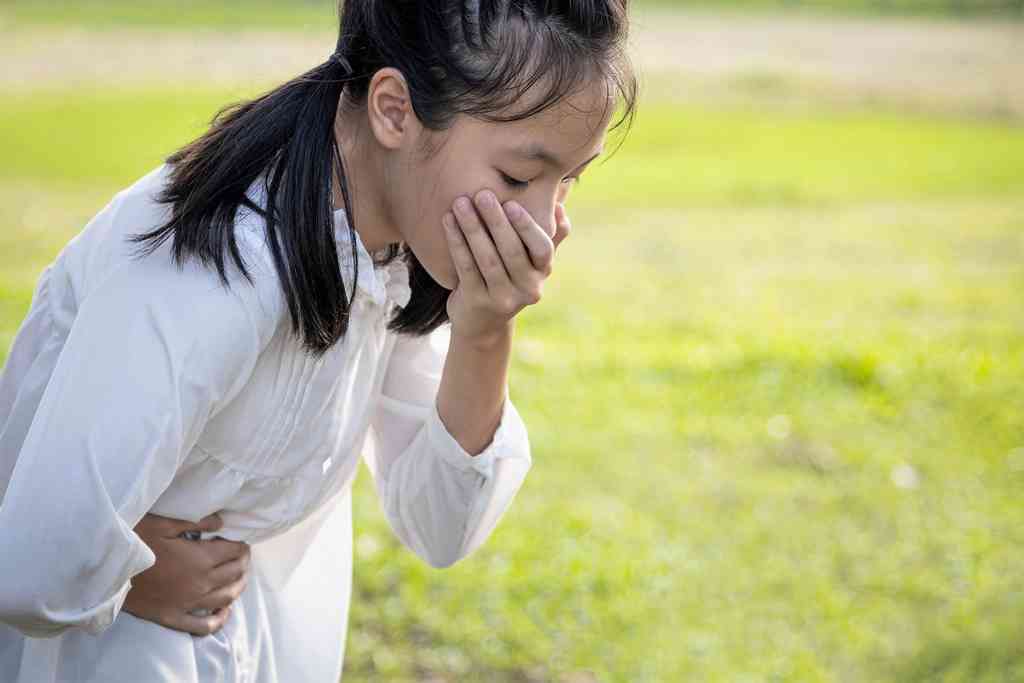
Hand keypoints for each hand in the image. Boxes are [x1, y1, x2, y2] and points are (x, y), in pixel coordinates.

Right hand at [125, 512, 250, 635]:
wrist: (105, 570)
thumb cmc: (133, 541)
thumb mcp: (164, 523)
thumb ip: (197, 522)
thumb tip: (221, 523)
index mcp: (200, 559)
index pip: (234, 553)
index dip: (241, 546)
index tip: (240, 541)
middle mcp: (200, 584)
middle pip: (234, 574)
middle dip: (243, 563)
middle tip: (243, 556)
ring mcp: (187, 603)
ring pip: (226, 598)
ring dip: (239, 586)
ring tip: (241, 577)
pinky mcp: (173, 618)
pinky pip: (204, 626)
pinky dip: (219, 619)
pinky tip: (225, 611)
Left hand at [442, 190, 570, 342]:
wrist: (483, 322)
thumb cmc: (509, 278)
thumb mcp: (532, 261)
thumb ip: (549, 234)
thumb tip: (558, 206)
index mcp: (543, 272)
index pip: (542, 249)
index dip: (527, 227)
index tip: (511, 203)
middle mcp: (528, 289)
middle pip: (512, 252)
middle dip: (496, 221)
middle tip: (482, 194)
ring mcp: (503, 299)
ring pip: (487, 259)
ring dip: (473, 228)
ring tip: (460, 203)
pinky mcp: (477, 302)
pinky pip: (466, 268)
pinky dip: (457, 242)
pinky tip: (448, 221)